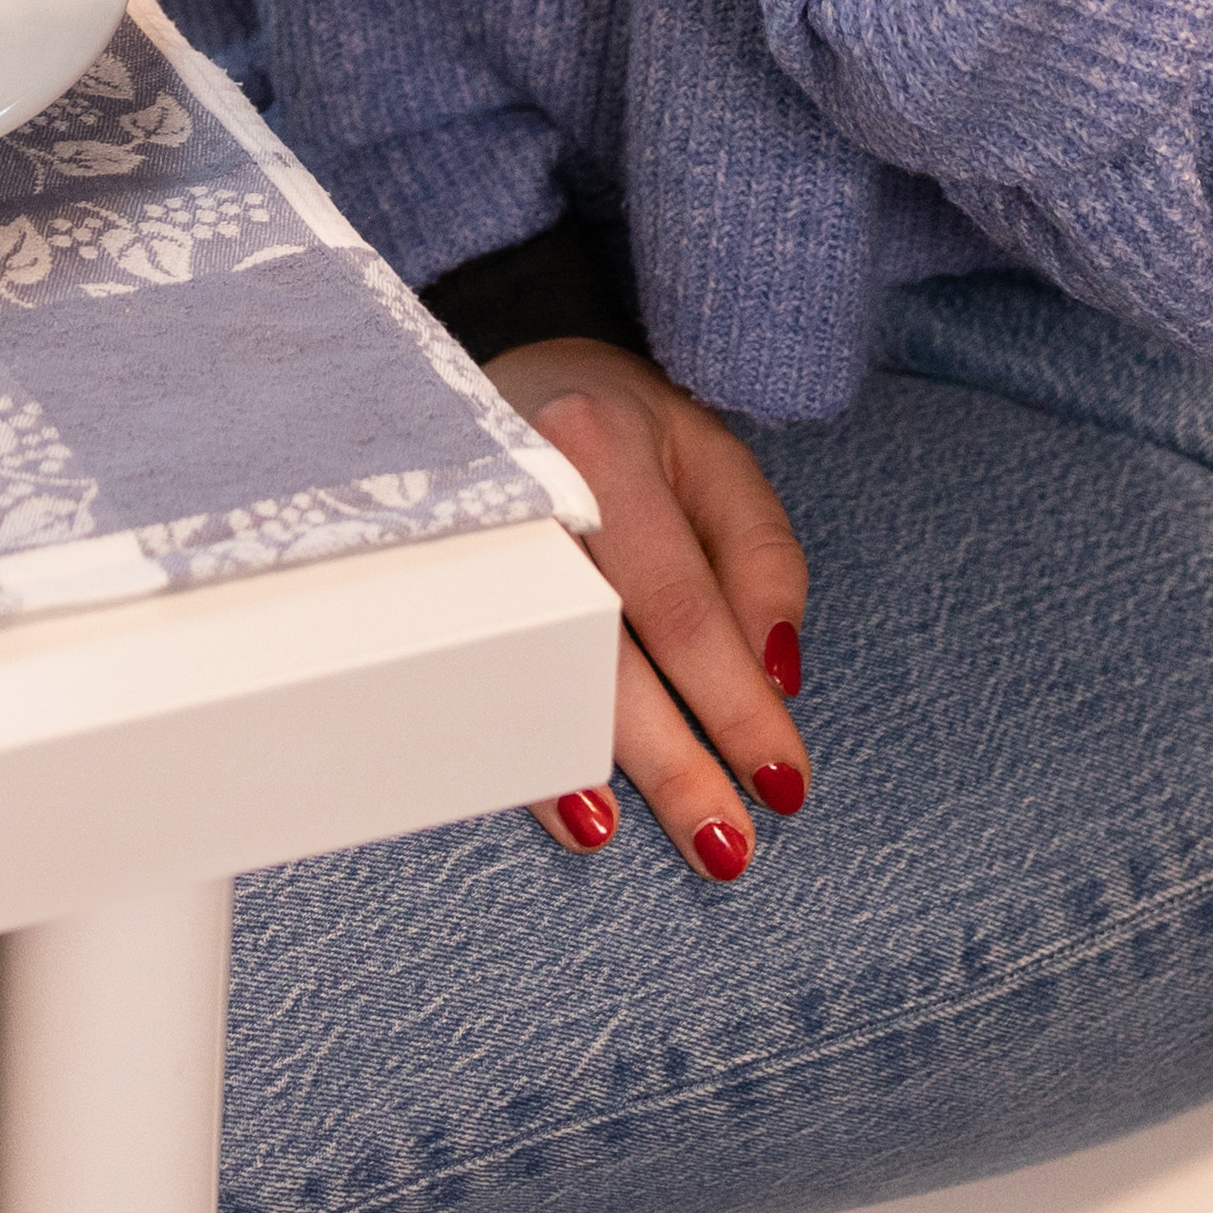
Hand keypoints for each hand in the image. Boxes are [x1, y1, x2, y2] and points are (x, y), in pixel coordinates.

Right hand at [491, 337, 814, 873]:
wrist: (511, 369)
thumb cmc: (628, 427)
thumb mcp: (717, 463)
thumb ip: (760, 563)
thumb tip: (776, 678)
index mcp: (599, 447)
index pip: (676, 602)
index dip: (731, 700)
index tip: (780, 778)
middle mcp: (519, 491)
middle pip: (597, 647)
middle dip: (667, 759)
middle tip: (723, 844)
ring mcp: (460, 533)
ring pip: (525, 667)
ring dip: (577, 764)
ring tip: (621, 835)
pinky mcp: (431, 571)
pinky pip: (477, 672)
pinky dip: (522, 746)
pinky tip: (561, 802)